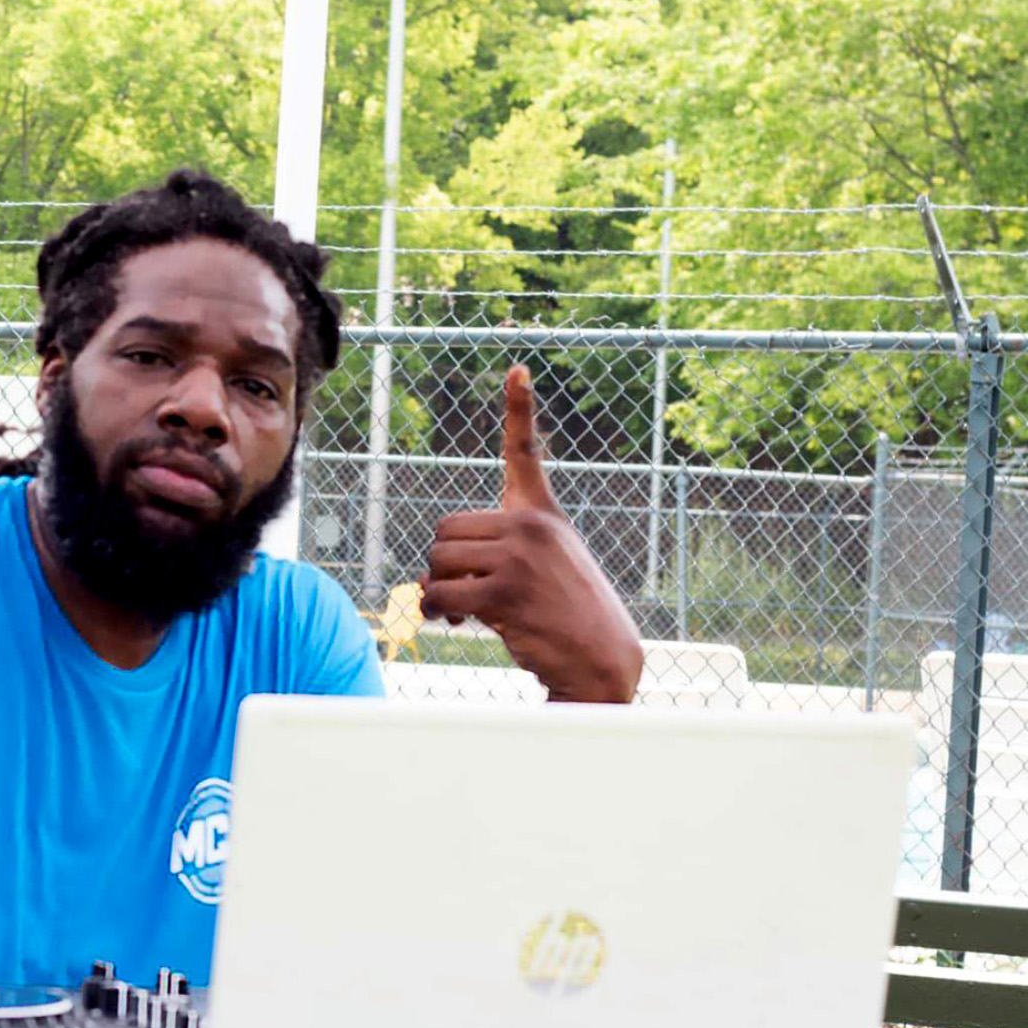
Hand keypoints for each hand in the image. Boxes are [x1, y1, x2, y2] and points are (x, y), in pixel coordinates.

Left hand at [418, 365, 642, 703]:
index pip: (525, 452)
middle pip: (445, 531)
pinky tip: (463, 624)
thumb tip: (425, 585)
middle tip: (463, 595)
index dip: (519, 408)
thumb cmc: (565, 615)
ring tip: (464, 611)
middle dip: (444, 567)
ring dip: (438, 593)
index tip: (516, 368)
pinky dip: (439, 612)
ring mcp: (520, 555)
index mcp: (541, 513)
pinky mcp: (506, 590)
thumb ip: (495, 555)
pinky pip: (440, 594)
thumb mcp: (543, 567)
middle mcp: (532, 525)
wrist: (602, 660)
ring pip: (437, 561)